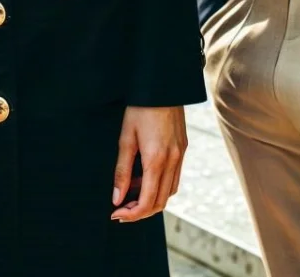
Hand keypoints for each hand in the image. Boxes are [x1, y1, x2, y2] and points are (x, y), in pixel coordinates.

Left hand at [112, 105, 186, 222]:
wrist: (162, 85)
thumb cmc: (140, 108)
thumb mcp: (125, 138)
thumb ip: (121, 171)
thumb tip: (117, 198)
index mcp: (156, 160)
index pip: (147, 202)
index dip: (131, 214)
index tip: (116, 213)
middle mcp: (173, 160)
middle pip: (160, 202)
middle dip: (140, 211)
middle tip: (121, 208)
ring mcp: (181, 154)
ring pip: (170, 192)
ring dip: (152, 199)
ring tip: (131, 192)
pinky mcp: (183, 148)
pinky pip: (175, 177)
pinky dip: (162, 186)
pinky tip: (146, 178)